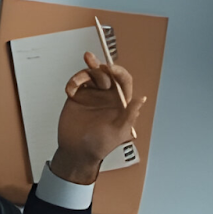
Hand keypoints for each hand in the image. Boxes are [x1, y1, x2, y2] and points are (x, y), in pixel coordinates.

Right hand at [48, 52, 146, 184]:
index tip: (110, 69)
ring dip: (84, 72)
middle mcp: (106, 95)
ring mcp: (92, 95)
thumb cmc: (100, 146)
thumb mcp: (119, 132)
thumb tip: (141, 99)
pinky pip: (76, 83)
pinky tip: (71, 90)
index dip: (118, 72)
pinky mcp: (77, 97)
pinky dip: (73, 82)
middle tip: (91, 60)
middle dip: (98, 65)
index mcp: (120, 102)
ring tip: (77, 80)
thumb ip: (129, 115)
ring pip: (90, 74)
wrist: (77, 153)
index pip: (123, 81)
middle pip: (104, 73)